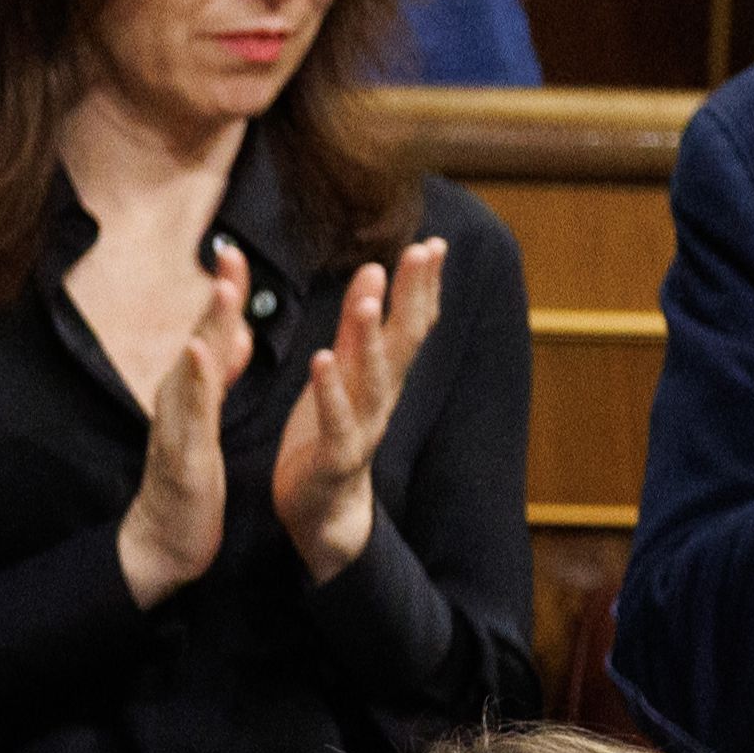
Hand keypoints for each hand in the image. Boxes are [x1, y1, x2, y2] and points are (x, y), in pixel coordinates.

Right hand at [117, 245, 251, 605]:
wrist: (163, 541)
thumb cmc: (187, 479)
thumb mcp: (206, 419)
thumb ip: (220, 376)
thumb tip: (232, 334)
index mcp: (193, 393)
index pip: (213, 333)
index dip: (226, 293)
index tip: (237, 251)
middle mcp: (179, 401)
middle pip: (200, 338)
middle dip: (218, 296)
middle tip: (231, 252)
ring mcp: (177, 428)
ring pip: (194, 371)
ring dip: (207, 327)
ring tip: (222, 290)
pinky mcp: (182, 457)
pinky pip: (190, 416)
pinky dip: (195, 384)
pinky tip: (199, 356)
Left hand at [267, 236, 442, 582]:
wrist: (320, 510)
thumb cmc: (327, 434)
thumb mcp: (342, 373)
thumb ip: (355, 326)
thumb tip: (373, 269)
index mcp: (383, 376)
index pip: (411, 323)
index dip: (423, 284)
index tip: (433, 242)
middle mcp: (382, 398)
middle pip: (405, 341)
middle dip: (414, 296)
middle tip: (423, 251)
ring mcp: (363, 428)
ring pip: (374, 378)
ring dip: (371, 338)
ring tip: (369, 299)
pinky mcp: (336, 456)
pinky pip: (337, 421)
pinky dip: (331, 390)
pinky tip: (322, 359)